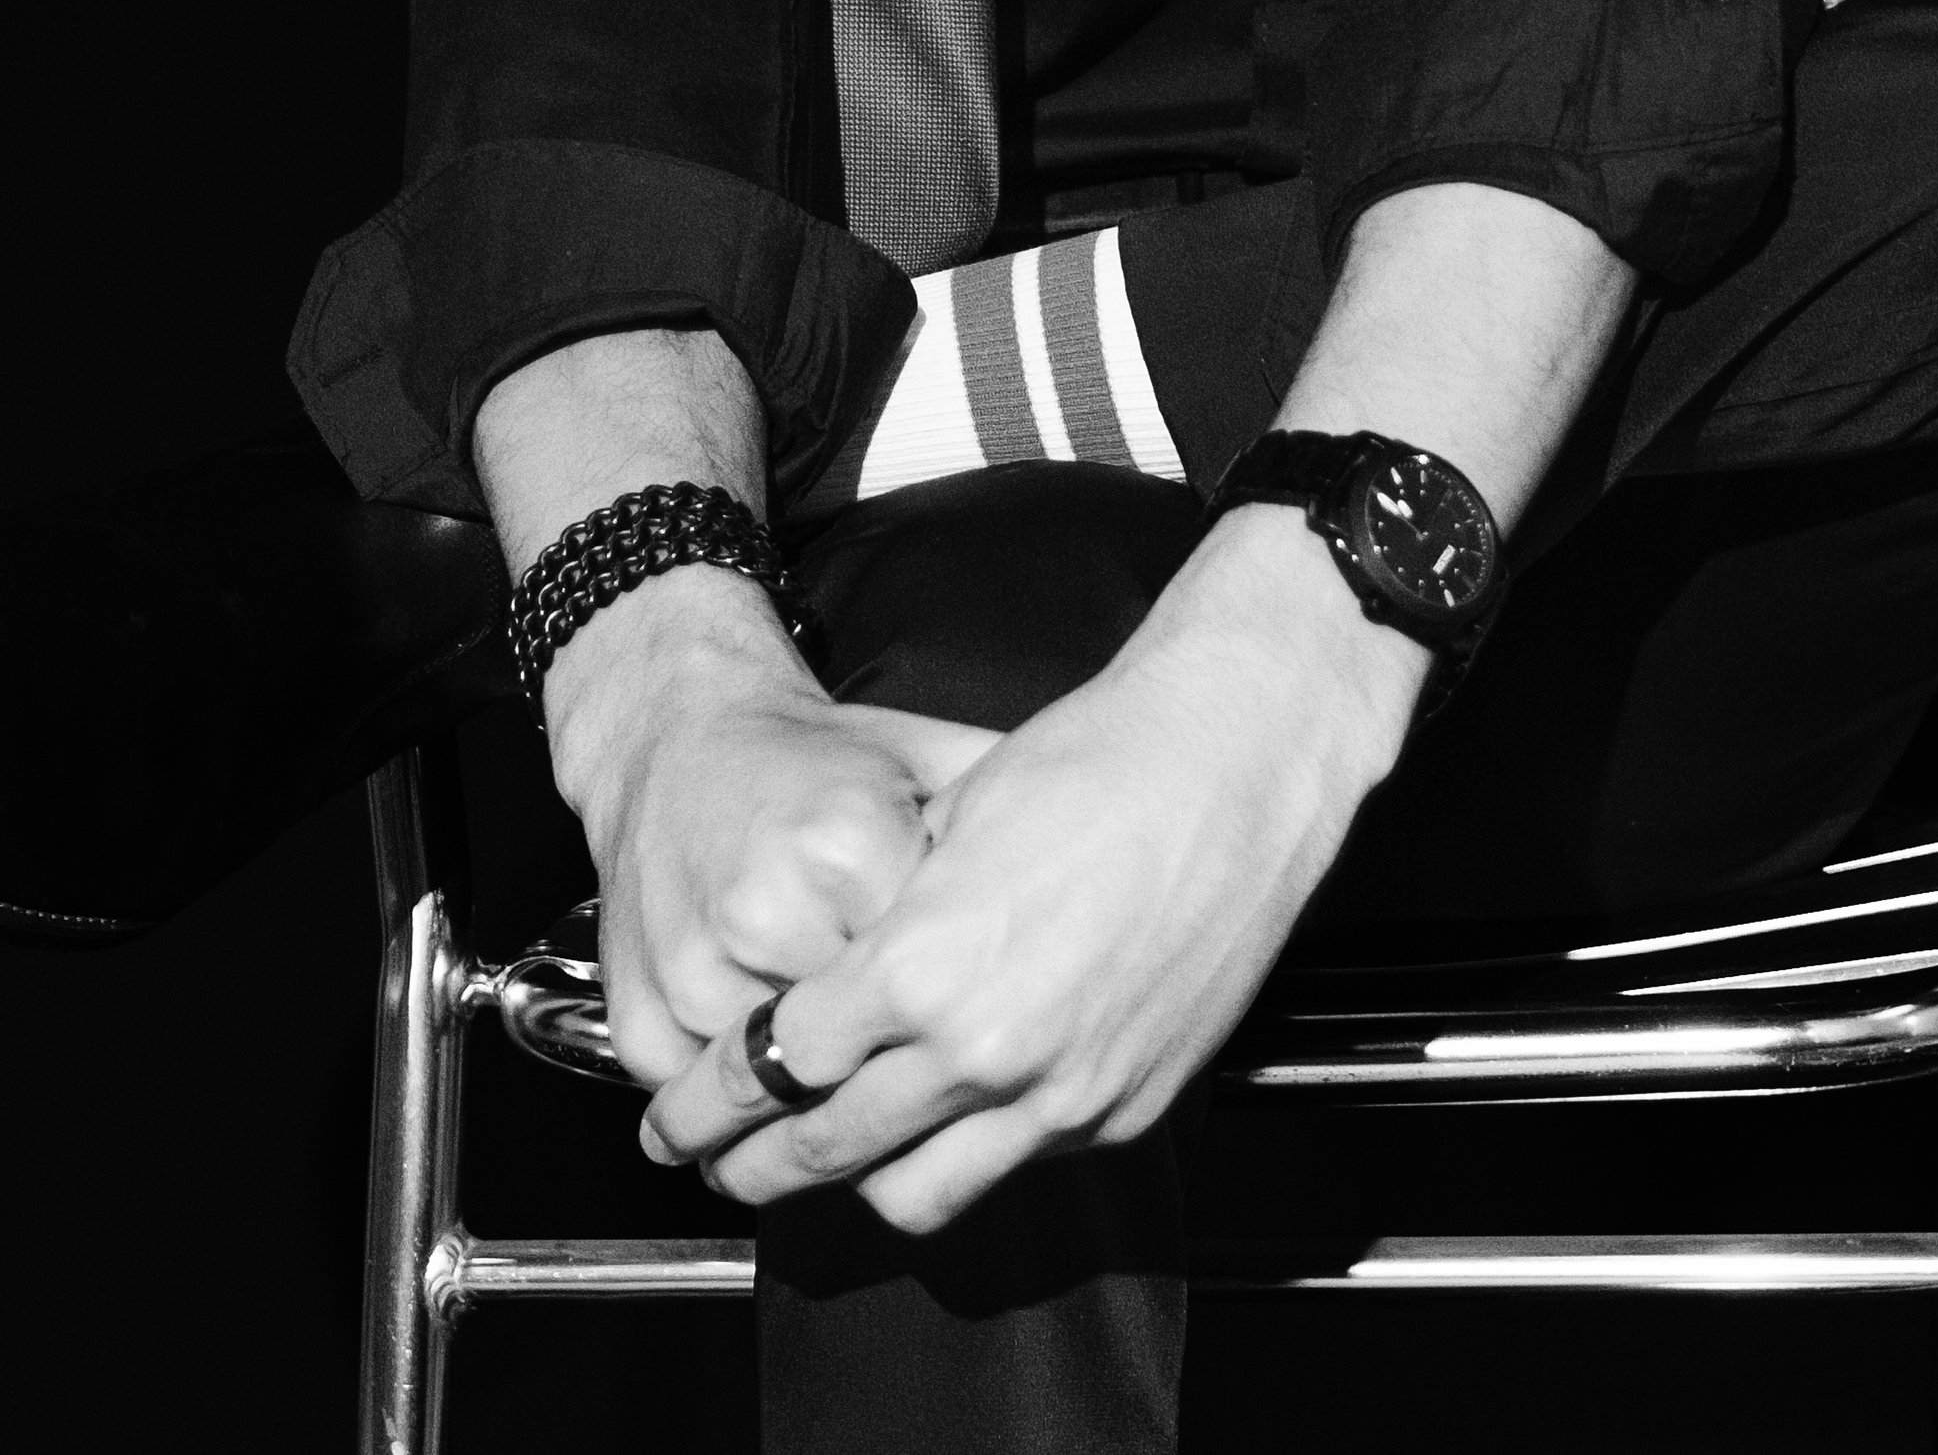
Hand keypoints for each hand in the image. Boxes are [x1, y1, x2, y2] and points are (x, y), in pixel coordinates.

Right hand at [544, 565, 999, 1087]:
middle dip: (911, 1092)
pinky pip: (717, 1111)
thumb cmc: (810, 758)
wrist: (674, 736)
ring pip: (789, 1104)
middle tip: (950, 1106)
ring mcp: (700, 974)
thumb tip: (1121, 863)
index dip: (975, 1011)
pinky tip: (779, 1122)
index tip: (1003, 1028)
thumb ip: (1009, 819)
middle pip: (866, 1060)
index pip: (936, 981)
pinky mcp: (642, 1016)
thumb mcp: (923, 763)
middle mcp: (771, 912)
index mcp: (855, 846)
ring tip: (872, 1125)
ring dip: (828, 1125)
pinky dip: (744, 1130)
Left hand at [640, 505, 1427, 1224]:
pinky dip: (970, 1147)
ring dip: (858, 1181)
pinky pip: (1019, 1162)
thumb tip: (835, 979)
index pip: (779, 1067)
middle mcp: (986, 1050)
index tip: (683, 1108)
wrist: (1239, 759)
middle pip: (829, 1150)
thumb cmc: (1097, 758)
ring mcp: (1063, 1093)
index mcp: (924, 966)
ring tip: (825, 1158)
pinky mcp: (1125, 1108)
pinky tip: (953, 1110)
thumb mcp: (947, 819)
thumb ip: (883, 921)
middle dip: (751, 1164)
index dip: (715, 1095)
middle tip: (715, 1161)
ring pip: (918, 1194)